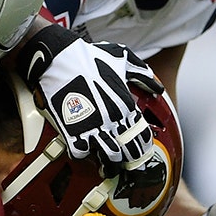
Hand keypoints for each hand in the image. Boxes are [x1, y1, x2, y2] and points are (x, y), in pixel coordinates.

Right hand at [18, 25, 164, 171]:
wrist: (57, 58)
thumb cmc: (89, 56)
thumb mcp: (123, 58)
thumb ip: (143, 74)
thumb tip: (158, 88)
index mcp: (126, 107)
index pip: (143, 141)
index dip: (141, 148)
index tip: (136, 150)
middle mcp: (112, 121)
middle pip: (128, 154)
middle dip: (127, 159)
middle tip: (122, 159)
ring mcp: (91, 128)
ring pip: (107, 158)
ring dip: (106, 160)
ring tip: (103, 159)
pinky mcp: (70, 132)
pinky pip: (80, 154)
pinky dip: (81, 154)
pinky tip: (81, 146)